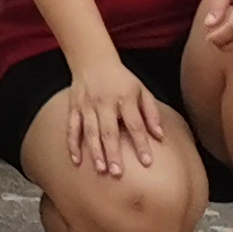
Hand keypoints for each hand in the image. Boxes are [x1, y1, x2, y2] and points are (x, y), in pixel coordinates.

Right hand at [60, 56, 165, 176]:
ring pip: (90, 131)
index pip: (134, 124)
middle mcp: (105, 102)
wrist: (92, 58)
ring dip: (94, 151)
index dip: (141, 143)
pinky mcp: (73, 107)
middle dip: (113, 152)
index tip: (146, 162)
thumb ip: (151, 113)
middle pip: (109, 130)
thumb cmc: (121, 79)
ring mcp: (87, 105)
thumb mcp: (141, 90)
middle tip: (117, 173)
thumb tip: (160, 136)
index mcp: (125, 98)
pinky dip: (72, 144)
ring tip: (100, 169)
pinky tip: (76, 160)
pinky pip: (72, 127)